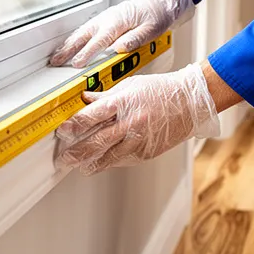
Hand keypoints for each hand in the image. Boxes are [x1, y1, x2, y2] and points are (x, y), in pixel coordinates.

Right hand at [49, 0, 193, 67]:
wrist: (162, 0)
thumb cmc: (159, 14)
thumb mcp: (152, 29)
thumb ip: (135, 38)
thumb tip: (119, 48)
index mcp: (118, 21)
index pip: (99, 41)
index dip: (86, 53)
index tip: (76, 64)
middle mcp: (108, 18)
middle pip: (83, 35)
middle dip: (68, 49)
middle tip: (55, 61)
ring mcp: (106, 17)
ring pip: (82, 32)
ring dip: (68, 44)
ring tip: (56, 56)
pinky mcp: (107, 19)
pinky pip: (87, 29)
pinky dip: (76, 38)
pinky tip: (70, 45)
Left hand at [54, 63, 220, 174]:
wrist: (190, 102)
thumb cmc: (162, 90)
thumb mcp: (131, 86)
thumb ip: (106, 96)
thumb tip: (85, 99)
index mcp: (123, 102)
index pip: (91, 116)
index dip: (74, 125)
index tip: (63, 131)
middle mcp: (130, 122)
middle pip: (97, 141)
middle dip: (77, 152)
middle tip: (65, 158)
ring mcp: (139, 139)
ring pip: (110, 157)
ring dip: (92, 164)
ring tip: (82, 167)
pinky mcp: (147, 151)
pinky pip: (125, 159)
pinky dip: (113, 162)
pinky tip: (104, 163)